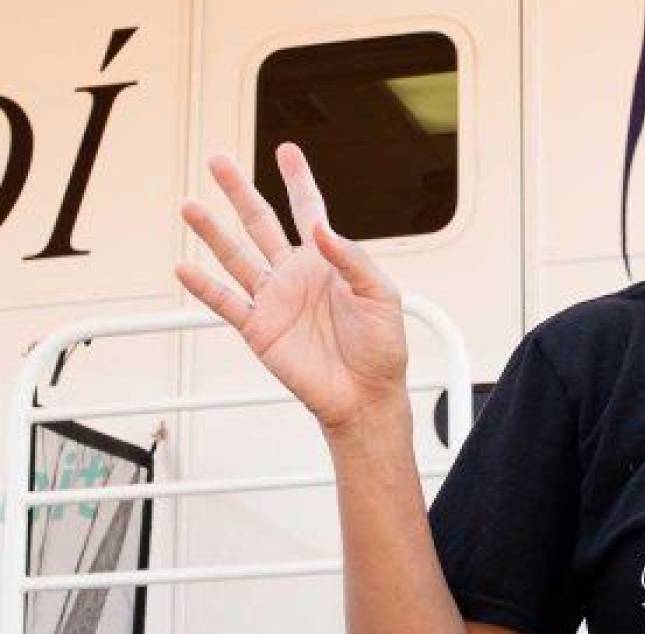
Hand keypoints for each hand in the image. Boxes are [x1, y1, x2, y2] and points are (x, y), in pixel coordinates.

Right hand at [175, 142, 408, 432]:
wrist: (366, 394)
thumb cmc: (382, 347)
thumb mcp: (381, 296)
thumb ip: (351, 258)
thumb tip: (319, 227)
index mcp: (327, 262)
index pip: (309, 211)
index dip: (297, 181)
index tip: (287, 150)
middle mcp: (296, 275)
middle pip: (261, 223)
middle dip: (240, 192)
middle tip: (218, 160)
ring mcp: (274, 300)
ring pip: (237, 256)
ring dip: (213, 233)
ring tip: (190, 206)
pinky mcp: (259, 328)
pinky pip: (227, 303)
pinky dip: (205, 287)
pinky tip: (184, 267)